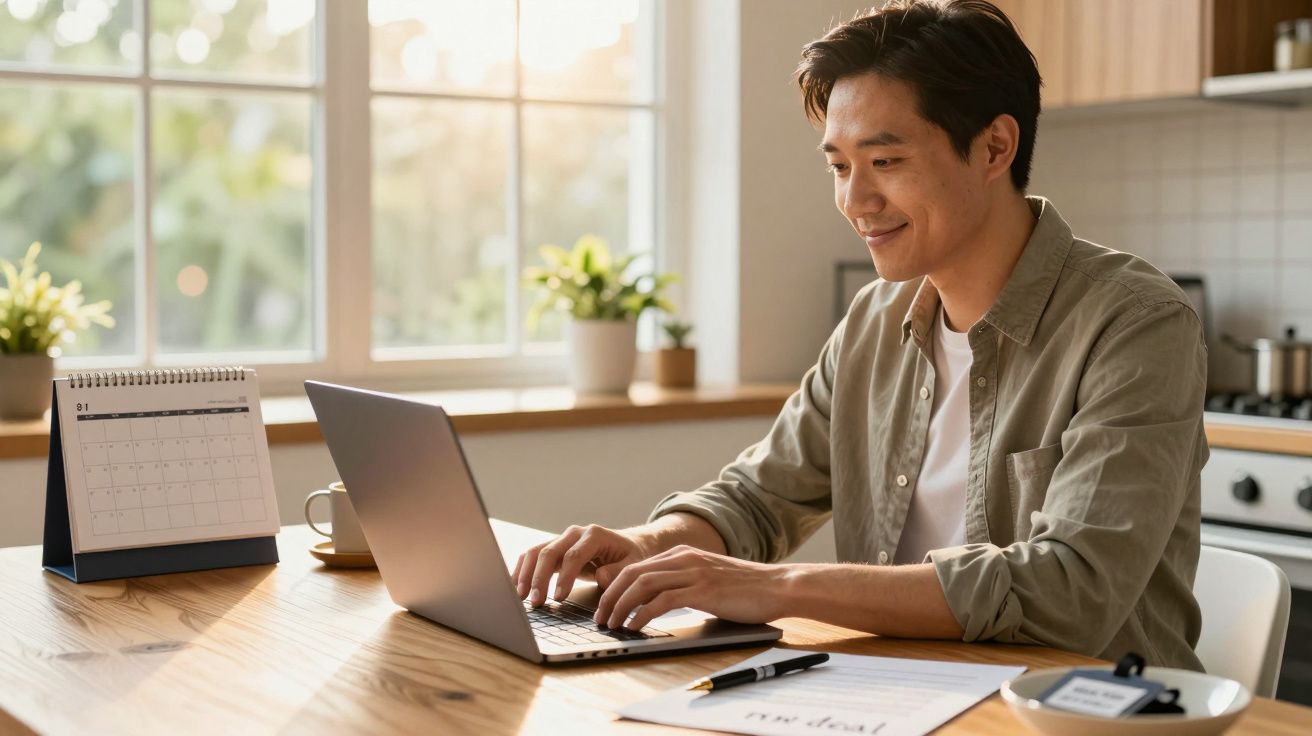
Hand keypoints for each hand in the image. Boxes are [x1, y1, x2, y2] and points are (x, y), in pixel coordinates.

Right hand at [512, 524, 646, 606]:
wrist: (627, 544)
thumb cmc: (630, 556)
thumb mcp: (633, 564)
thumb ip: (618, 571)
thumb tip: (600, 576)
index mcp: (594, 535)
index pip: (574, 555)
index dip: (564, 577)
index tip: (559, 598)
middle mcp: (575, 533)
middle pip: (550, 551)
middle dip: (540, 577)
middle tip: (536, 602)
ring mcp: (562, 539)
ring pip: (536, 552)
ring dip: (526, 574)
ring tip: (521, 597)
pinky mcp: (555, 549)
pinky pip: (533, 556)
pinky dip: (522, 570)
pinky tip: (516, 586)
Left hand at [593, 545, 791, 630]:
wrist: (778, 586)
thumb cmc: (747, 590)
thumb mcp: (709, 580)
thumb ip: (685, 585)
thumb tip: (660, 605)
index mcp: (683, 554)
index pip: (637, 567)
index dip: (615, 586)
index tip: (604, 605)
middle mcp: (684, 558)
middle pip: (632, 573)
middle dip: (610, 596)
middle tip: (599, 618)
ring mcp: (693, 572)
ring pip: (642, 585)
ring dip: (621, 606)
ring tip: (611, 624)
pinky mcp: (702, 590)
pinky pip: (662, 601)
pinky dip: (642, 615)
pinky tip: (634, 627)